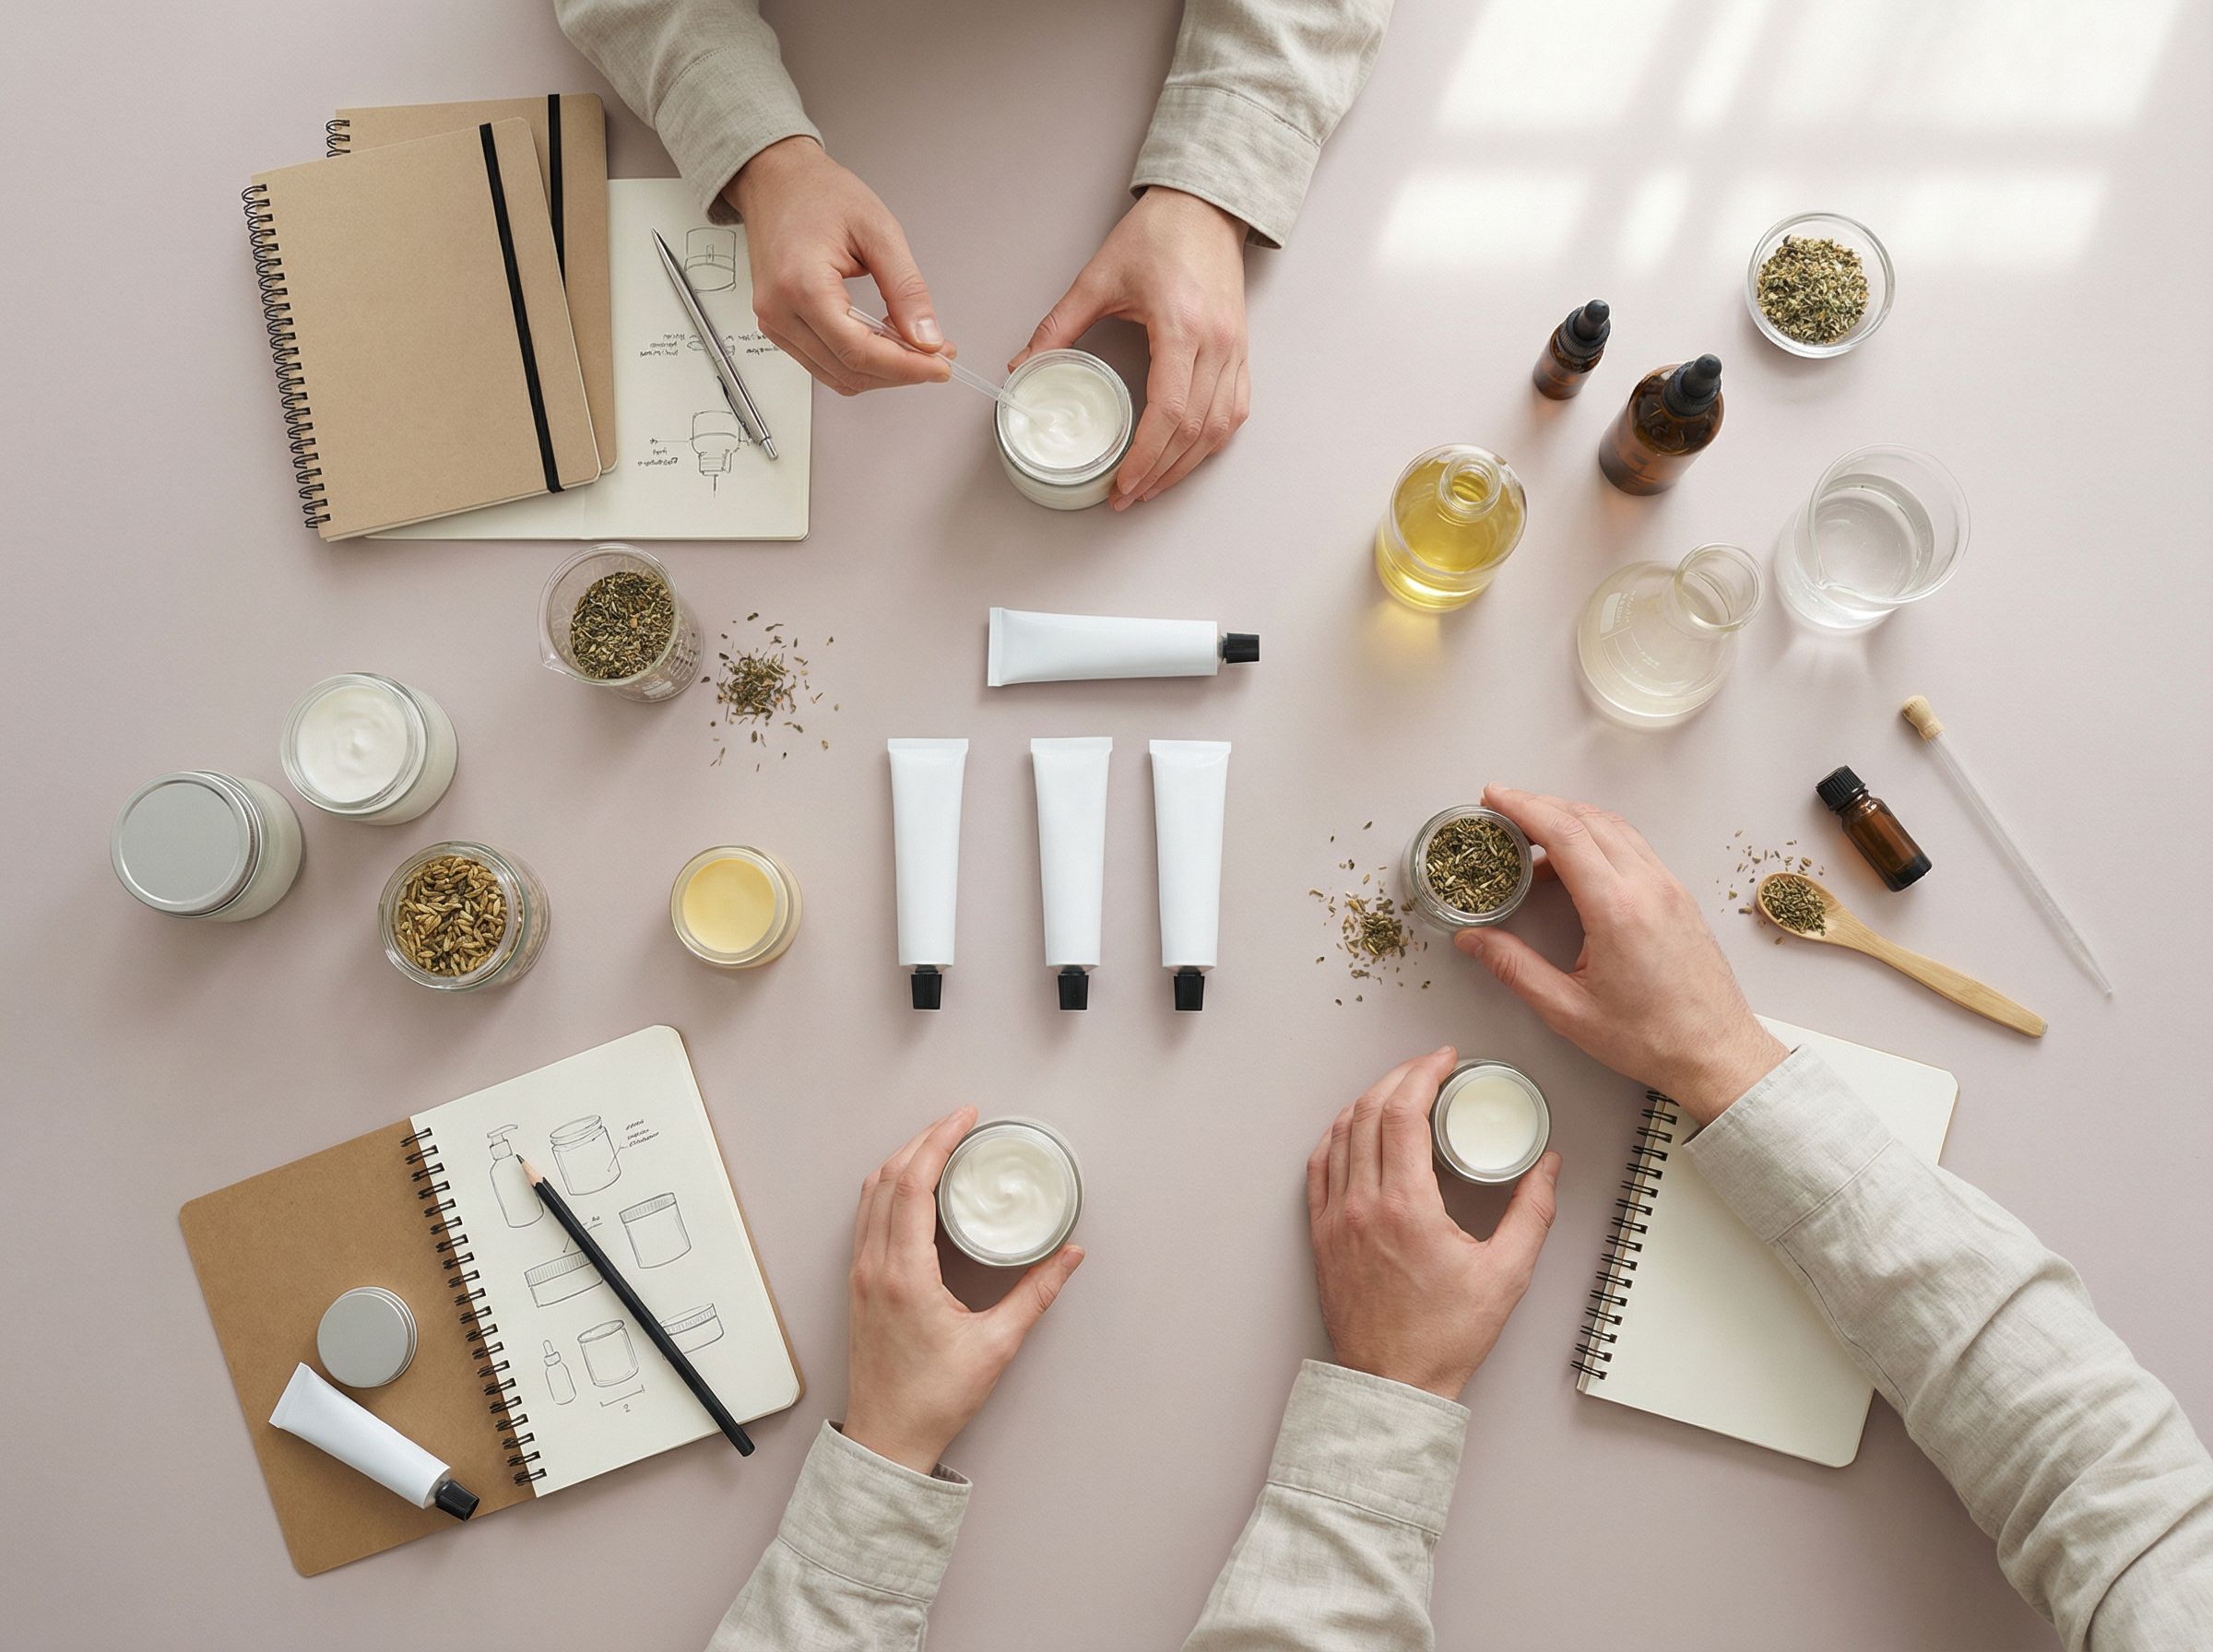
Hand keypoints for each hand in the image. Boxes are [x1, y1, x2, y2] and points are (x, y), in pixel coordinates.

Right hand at [727, 136, 953, 395]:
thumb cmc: (820, 194)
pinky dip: (860, 362)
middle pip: (849, 372)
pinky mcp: (778, 326)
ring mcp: (774, 323)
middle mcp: (780, 312)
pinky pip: (824, 363)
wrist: (777, 180)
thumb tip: (927, 339)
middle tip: (937, 356)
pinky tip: (884, 342)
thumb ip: (906, 289)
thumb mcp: (879, 231)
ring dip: (882, 371)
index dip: (906, 368)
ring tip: (915, 348)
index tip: (940, 366)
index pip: (859, 352)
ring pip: (837, 376)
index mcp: (801, 284)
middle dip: (900, 372)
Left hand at [841, 1106, 1084, 1473]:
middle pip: (888, 1178)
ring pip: (871, 1195)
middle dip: (924, 1140)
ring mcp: (861, 1274)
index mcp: (904, 1275)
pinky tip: (915, 1188)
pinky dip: (891, 1188)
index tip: (965, 1118)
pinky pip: (867, 1217)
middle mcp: (874, 1267)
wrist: (887, 1439)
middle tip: (960, 1122)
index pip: (912, 1185)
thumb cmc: (935, 1399)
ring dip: (903, 1160)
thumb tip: (1069, 1255)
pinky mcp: (860, 1284)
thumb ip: (1036, 1294)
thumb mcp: (996, 1345)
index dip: (938, 1141)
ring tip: (940, 1144)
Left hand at [1013, 187, 1247, 508]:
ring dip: (1187, 465)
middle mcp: (1216, 344)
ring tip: (1154, 486)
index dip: (1145, 456)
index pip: (1168, 411)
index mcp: (1180, 327)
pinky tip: (1188, 457)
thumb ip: (1058, 327)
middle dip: (1160, 472)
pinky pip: (1235, 410)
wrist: (1205, 206)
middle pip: (1194, 430)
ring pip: (1219, 429)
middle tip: (1128, 496)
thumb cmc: (1159, 234)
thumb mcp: (1097, 278)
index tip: (1122, 482)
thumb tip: (1022, 368)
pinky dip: (1212, 441)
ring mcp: (1236, 350)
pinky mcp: (1243, 351)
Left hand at [1307, 1047, 1561, 1400]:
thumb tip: (1547, 1166)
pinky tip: (1355, 1127)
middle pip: (1368, 1111)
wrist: (1393, 1383)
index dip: (1423, 1073)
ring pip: (1340, 1133)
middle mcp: (1362, 1205)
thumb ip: (1532, 1212)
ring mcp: (1335, 1218)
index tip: (1444, 1060)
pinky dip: (1337, 1134)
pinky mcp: (1322, 1234)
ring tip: (1399, 1090)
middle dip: (1400, 1076)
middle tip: (1429, 1068)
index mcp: (1406, 1208)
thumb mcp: (1507, 1274)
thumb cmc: (1445, 1337)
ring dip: (1369, 1100)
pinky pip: (1319, 1166)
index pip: (1402, 1113)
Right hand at [1454, 786, 1788, 1124]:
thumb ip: (1514, 968)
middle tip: (1503, 809)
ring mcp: (1668, 887)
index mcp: (1617, 909)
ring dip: (1570, 818)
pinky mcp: (1678, 896)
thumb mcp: (1568, 1010)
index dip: (1523, 807)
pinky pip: (1633, 847)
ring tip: (1531, 832)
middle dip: (1540, 804)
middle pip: (1588, 819)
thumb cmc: (1652, 1039)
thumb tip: (1473, 940)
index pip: (1564, 834)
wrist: (1717, 1053)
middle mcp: (1647, 887)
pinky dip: (1597, 838)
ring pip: (1614, 827)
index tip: (1494, 796)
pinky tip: (1573, 863)